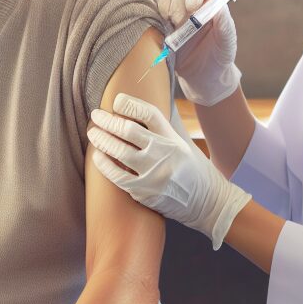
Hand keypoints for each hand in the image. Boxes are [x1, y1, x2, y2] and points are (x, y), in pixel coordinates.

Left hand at [88, 93, 250, 248]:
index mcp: (174, 139)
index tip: (116, 100)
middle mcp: (164, 154)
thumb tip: (145, 108)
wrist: (208, 203)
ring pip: (119, 151)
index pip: (149, 114)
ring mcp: (153, 174)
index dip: (130, 104)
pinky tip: (98, 156)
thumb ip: (167, 127)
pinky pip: (117, 176)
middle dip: (108, 120)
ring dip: (102, 139)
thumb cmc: (195, 170)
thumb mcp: (186, 144)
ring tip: (93, 133)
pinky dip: (104, 165)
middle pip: (129, 130)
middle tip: (96, 116)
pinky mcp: (145, 192)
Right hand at [157, 0, 241, 106]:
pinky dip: (157, 5)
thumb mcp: (227, 43)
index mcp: (213, 7)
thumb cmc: (219, 58)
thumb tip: (220, 5)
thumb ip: (225, 23)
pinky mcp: (163, 21)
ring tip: (172, 21)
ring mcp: (178, 12)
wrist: (202, 79)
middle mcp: (195, 6)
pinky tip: (162, 19)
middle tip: (182, 18)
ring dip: (169, 2)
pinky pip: (156, 3)